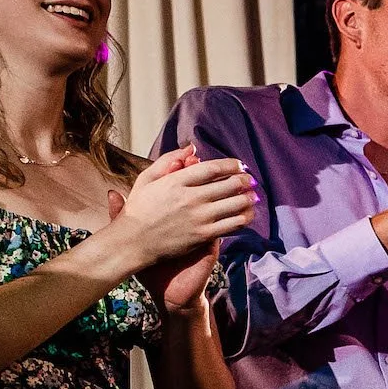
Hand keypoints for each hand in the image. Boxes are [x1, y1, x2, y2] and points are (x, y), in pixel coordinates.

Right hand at [104, 146, 254, 290]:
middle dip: (244, 180)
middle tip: (250, 179)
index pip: (212, 168)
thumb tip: (192, 148)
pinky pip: (233, 224)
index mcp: (176, 181)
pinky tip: (248, 213)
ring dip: (249, 198)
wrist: (134, 240)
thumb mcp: (147, 178)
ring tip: (254, 195)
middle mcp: (190, 198)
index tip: (240, 164)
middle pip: (228, 184)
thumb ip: (169, 160)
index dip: (231, 165)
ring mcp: (199, 217)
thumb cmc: (140, 208)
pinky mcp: (204, 235)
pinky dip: (245, 217)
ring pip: (235, 204)